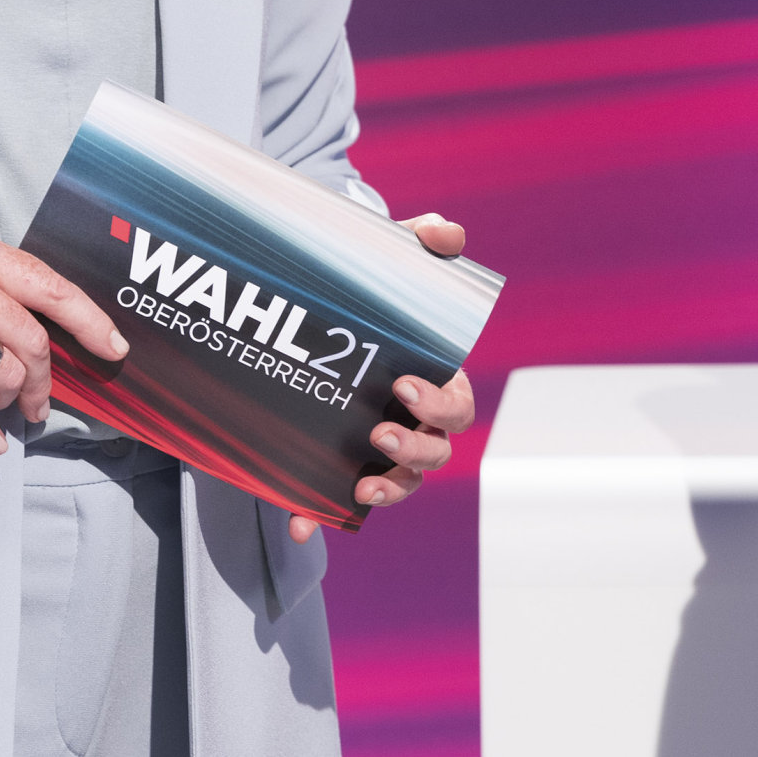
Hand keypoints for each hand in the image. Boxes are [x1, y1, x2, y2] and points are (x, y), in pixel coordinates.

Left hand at [290, 214, 478, 542]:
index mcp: (435, 383)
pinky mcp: (336, 466)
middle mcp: (414, 424)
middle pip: (436, 453)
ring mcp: (377, 451)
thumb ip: (420, 242)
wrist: (315, 317)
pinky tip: (300, 522)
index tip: (404, 386)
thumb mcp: (389, 263)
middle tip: (381, 434)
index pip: (457, 406)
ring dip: (388, 491)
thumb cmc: (372, 295)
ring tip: (363, 484)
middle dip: (414, 451)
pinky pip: (334, 504)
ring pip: (400, 485)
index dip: (439, 403)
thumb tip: (448, 234)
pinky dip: (320, 516)